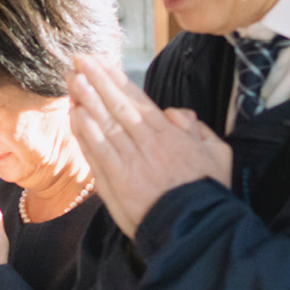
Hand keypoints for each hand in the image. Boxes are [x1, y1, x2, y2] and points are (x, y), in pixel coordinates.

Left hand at [67, 54, 231, 235]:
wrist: (196, 229)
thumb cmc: (207, 192)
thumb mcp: (217, 154)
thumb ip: (197, 129)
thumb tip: (175, 113)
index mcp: (169, 135)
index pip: (138, 100)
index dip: (117, 80)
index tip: (101, 63)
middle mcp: (147, 143)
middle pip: (117, 105)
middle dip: (97, 80)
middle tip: (78, 59)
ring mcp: (130, 162)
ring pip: (104, 124)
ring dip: (86, 100)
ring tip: (72, 79)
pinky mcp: (116, 183)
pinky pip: (98, 152)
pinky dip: (85, 132)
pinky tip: (74, 115)